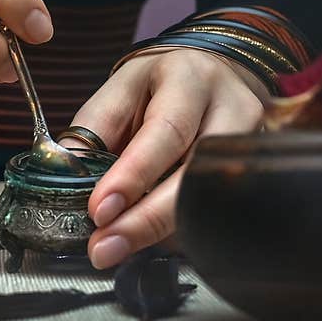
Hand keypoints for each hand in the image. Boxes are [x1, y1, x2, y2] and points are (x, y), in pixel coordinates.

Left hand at [59, 48, 268, 268]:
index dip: (133, 175)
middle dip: (146, 219)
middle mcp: (232, 108)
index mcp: (190, 79)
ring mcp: (254, 142)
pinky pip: (219, 211)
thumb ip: (91, 135)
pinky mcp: (256, 171)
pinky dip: (180, 231)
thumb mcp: (117, 94)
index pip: (167, 131)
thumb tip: (65, 182)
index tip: (99, 211)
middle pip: (196, 174)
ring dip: (161, 232)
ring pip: (211, 200)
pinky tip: (149, 238)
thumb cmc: (156, 85)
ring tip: (119, 246)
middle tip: (105, 247)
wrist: (205, 73)